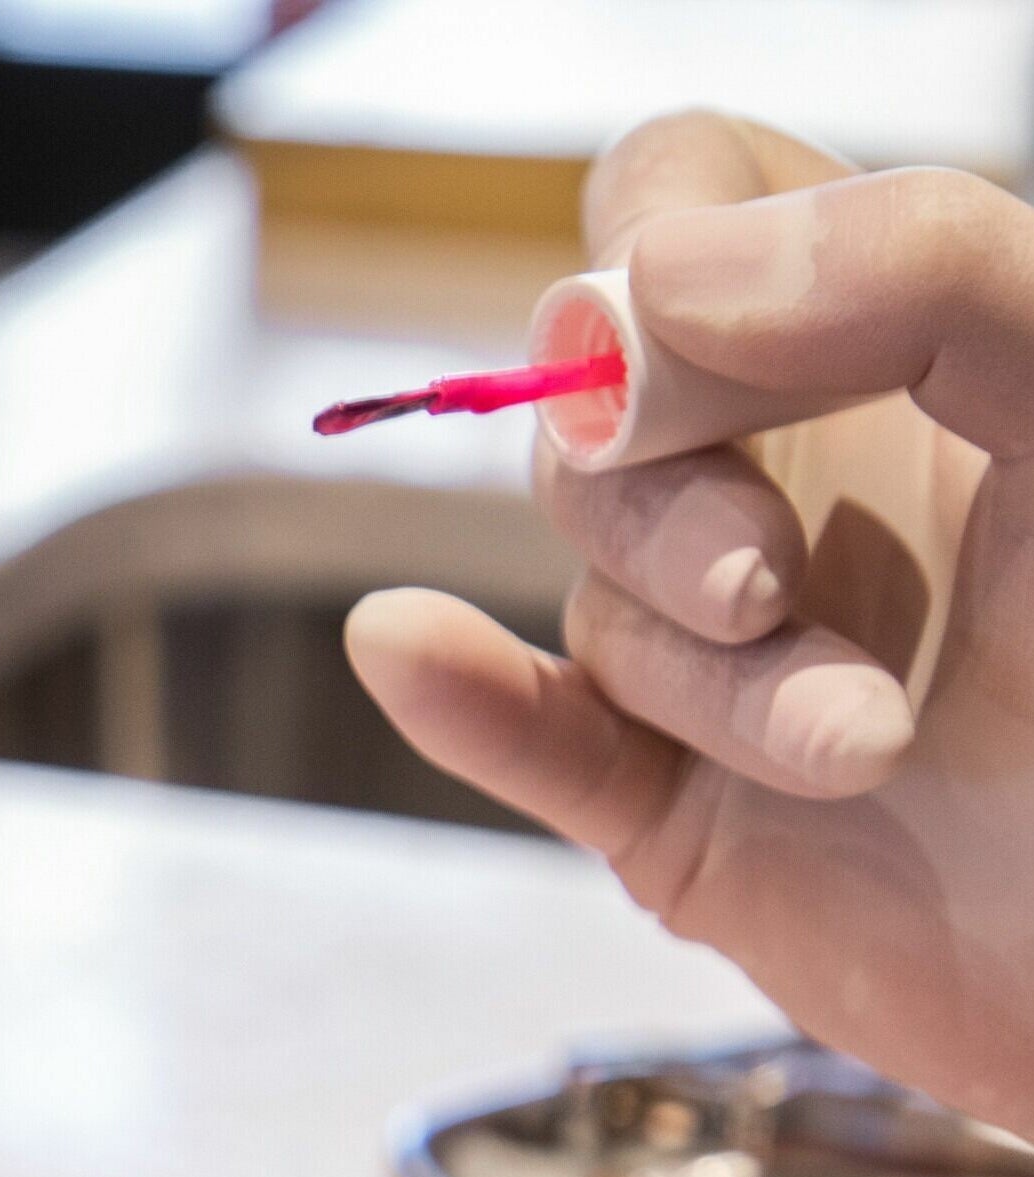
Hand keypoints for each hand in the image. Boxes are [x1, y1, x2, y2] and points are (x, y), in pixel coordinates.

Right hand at [346, 112, 1033, 1134]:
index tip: (683, 343)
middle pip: (590, 417)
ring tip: (864, 742)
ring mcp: (727, 660)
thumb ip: (923, 276)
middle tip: (774, 584)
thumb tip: (650, 287)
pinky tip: (408, 645)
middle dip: (667, 504)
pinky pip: (533, 742)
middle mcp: (792, 484)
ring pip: (598, 605)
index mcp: (889, 353)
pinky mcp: (685, 821)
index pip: (678, 201)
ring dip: (714, 678)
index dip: (643, 253)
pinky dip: (463, 698)